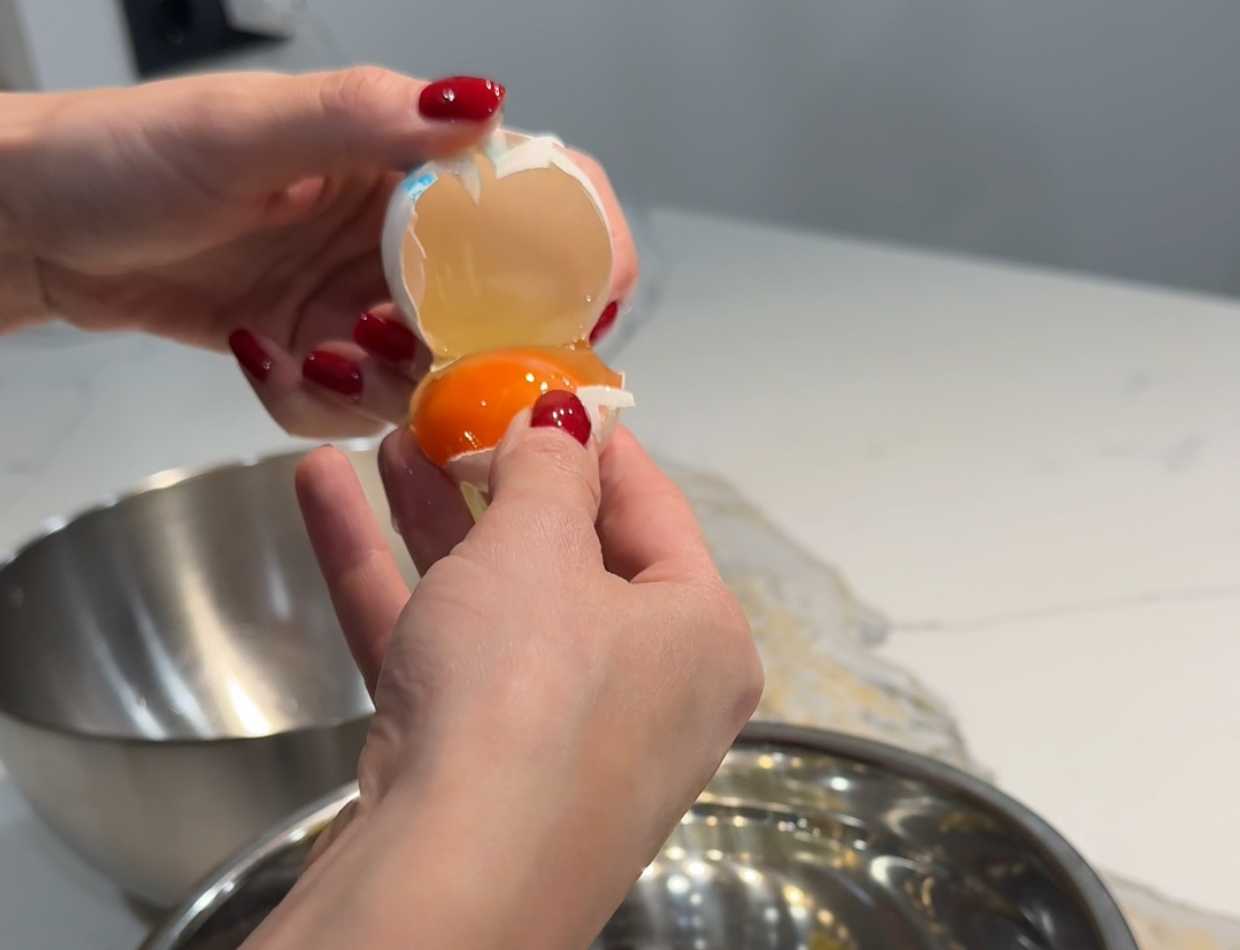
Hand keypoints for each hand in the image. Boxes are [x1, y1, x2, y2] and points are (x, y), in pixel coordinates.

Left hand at [0, 69, 637, 436]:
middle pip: (499, 312)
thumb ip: (364, 116)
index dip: (583, 252)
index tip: (588, 307)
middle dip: (467, 353)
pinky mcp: (327, 355)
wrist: (49, 227)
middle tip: (402, 350)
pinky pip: (355, 408)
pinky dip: (311, 403)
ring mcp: (366, 301)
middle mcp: (403, 237)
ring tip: (314, 354)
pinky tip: (261, 355)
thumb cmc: (131, 153)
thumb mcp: (248, 129)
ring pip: (429, 375)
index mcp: (407, 164)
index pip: (537, 199)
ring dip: (378, 387)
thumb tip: (481, 108)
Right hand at [247, 413, 761, 948]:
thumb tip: (567, 417)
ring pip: (495, 603)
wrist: (445, 882)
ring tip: (386, 439)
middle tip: (450, 413)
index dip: (592, 440)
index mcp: (700, 635)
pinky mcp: (475, 766)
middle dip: (498, 478)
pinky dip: (387, 579)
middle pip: (569, 556)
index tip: (539, 387)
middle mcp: (645, 690)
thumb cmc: (524, 689)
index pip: (652, 510)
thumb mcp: (538, 551)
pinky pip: (440, 651)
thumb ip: (550, 471)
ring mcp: (557, 735)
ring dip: (434, 518)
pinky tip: (323, 495)